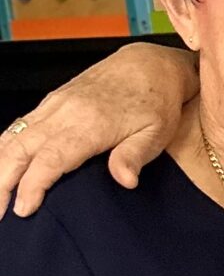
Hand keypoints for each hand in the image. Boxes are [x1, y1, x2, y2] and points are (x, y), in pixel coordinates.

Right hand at [0, 46, 190, 218]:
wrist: (148, 65)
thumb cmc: (154, 101)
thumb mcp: (156, 133)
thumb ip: (135, 156)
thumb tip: (125, 181)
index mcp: (90, 123)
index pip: (52, 158)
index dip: (33, 184)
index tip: (24, 209)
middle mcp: (64, 112)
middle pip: (21, 148)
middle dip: (4, 181)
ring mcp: (54, 105)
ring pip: (13, 136)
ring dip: (0, 166)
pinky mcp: (52, 102)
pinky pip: (19, 126)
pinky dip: (6, 148)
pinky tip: (3, 167)